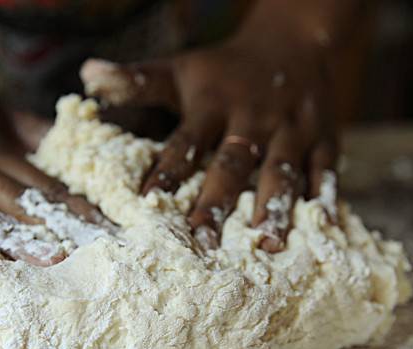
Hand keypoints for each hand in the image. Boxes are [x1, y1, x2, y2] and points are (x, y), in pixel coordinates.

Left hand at [81, 14, 338, 251]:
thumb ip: (137, 81)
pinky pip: (325, 170)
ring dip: (275, 208)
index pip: (187, 141)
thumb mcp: (181, 69)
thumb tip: (87, 76)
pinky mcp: (324, 137)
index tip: (149, 203)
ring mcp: (293, 128)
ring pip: (283, 172)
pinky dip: (322, 198)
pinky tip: (318, 229)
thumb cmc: (225, 68)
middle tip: (205, 243)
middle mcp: (253, 117)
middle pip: (234, 164)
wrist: (293, 39)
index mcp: (214, 104)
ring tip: (268, 245)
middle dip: (219, 203)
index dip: (169, 171)